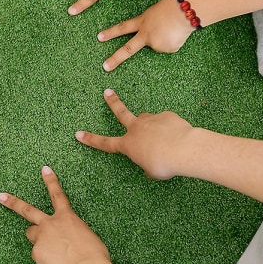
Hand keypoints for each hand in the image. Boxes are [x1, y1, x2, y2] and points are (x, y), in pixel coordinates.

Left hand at [0, 166, 110, 263]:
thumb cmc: (94, 256)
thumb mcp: (87, 237)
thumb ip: (72, 233)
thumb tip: (66, 239)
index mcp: (67, 217)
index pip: (57, 194)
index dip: (51, 181)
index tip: (44, 169)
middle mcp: (50, 223)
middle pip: (27, 210)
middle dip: (13, 203)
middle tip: (1, 196)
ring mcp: (41, 237)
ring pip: (32, 235)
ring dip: (38, 239)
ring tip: (52, 251)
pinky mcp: (36, 252)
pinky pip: (38, 255)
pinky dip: (45, 260)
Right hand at [76, 89, 195, 179]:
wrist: (184, 149)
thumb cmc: (165, 163)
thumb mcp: (153, 171)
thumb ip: (147, 164)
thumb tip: (150, 161)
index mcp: (128, 144)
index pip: (105, 143)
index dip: (90, 139)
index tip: (78, 134)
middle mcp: (136, 128)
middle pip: (121, 112)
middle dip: (112, 102)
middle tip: (107, 92)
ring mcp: (151, 120)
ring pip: (147, 120)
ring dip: (151, 126)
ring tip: (164, 138)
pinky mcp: (166, 116)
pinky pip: (166, 123)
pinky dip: (170, 130)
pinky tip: (178, 137)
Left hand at [98, 0, 194, 71]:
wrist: (185, 11)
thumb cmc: (173, 6)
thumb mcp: (155, 11)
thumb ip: (149, 23)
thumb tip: (153, 34)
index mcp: (142, 22)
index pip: (122, 28)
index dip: (111, 33)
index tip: (99, 37)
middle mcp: (146, 35)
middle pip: (128, 49)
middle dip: (115, 59)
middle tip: (105, 67)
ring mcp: (156, 43)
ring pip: (159, 45)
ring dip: (166, 38)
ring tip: (174, 28)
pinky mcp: (167, 49)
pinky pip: (170, 47)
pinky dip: (174, 41)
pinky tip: (178, 33)